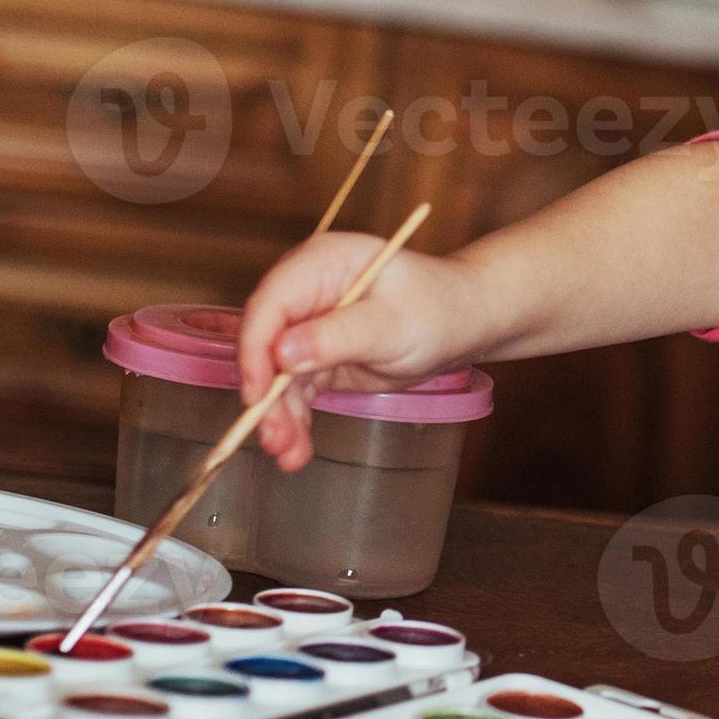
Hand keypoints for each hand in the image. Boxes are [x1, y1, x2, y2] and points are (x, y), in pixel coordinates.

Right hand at [234, 233, 490, 470]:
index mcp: (320, 265)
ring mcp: (309, 327)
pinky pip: (297, 391)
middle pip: (266, 344)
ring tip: (288, 453)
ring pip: (278, 376)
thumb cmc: (436, 308)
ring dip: (278, 416)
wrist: (462, 324)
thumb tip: (282, 353)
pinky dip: (295, 420)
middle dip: (266, 394)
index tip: (258, 393)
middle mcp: (305, 293)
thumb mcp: (392, 323)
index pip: (269, 305)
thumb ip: (337, 336)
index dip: (256, 349)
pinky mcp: (318, 358)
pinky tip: (297, 449)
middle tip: (273, 436)